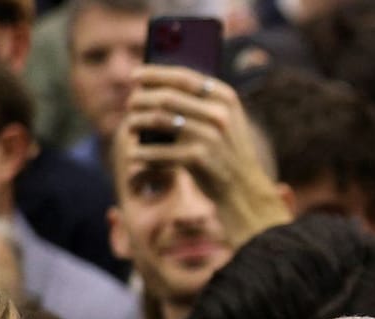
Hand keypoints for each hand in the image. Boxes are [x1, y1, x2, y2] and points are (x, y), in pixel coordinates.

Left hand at [124, 66, 290, 245]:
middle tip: (130, 104)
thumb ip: (198, 101)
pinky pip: (159, 150)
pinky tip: (135, 154)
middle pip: (166, 97)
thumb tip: (151, 85)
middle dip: (142, 99)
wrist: (244, 190)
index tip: (135, 75)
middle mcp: (219, 114)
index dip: (155, 73)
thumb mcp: (222, 121)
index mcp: (226, 98)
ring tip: (130, 126)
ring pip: (158, 119)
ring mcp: (210, 136)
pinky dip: (143, 152)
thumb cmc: (225, 152)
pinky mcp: (199, 157)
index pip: (183, 77)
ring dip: (137, 122)